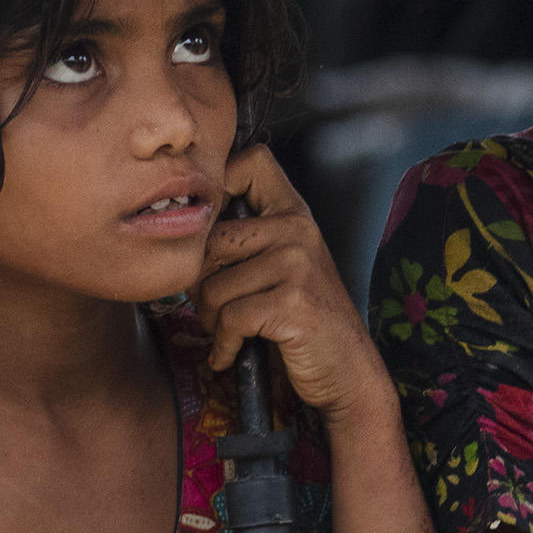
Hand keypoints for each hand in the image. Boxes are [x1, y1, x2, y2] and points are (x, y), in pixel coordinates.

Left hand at [198, 146, 391, 427]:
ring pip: (212, 286)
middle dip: (199, 283)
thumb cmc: (302, 321)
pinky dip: (224, 345)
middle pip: (209, 238)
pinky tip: (231, 355)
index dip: (217, 187)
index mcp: (294, 213)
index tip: (211, 234)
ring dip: (211, 320)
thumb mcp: (284, 266)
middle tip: (214, 310)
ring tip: (229, 333)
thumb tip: (185, 227)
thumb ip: (249, 238)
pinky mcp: (291, 302)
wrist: (346, 371)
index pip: (250, 161)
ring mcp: (296, 264)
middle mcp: (297, 229)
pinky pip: (229, 319)